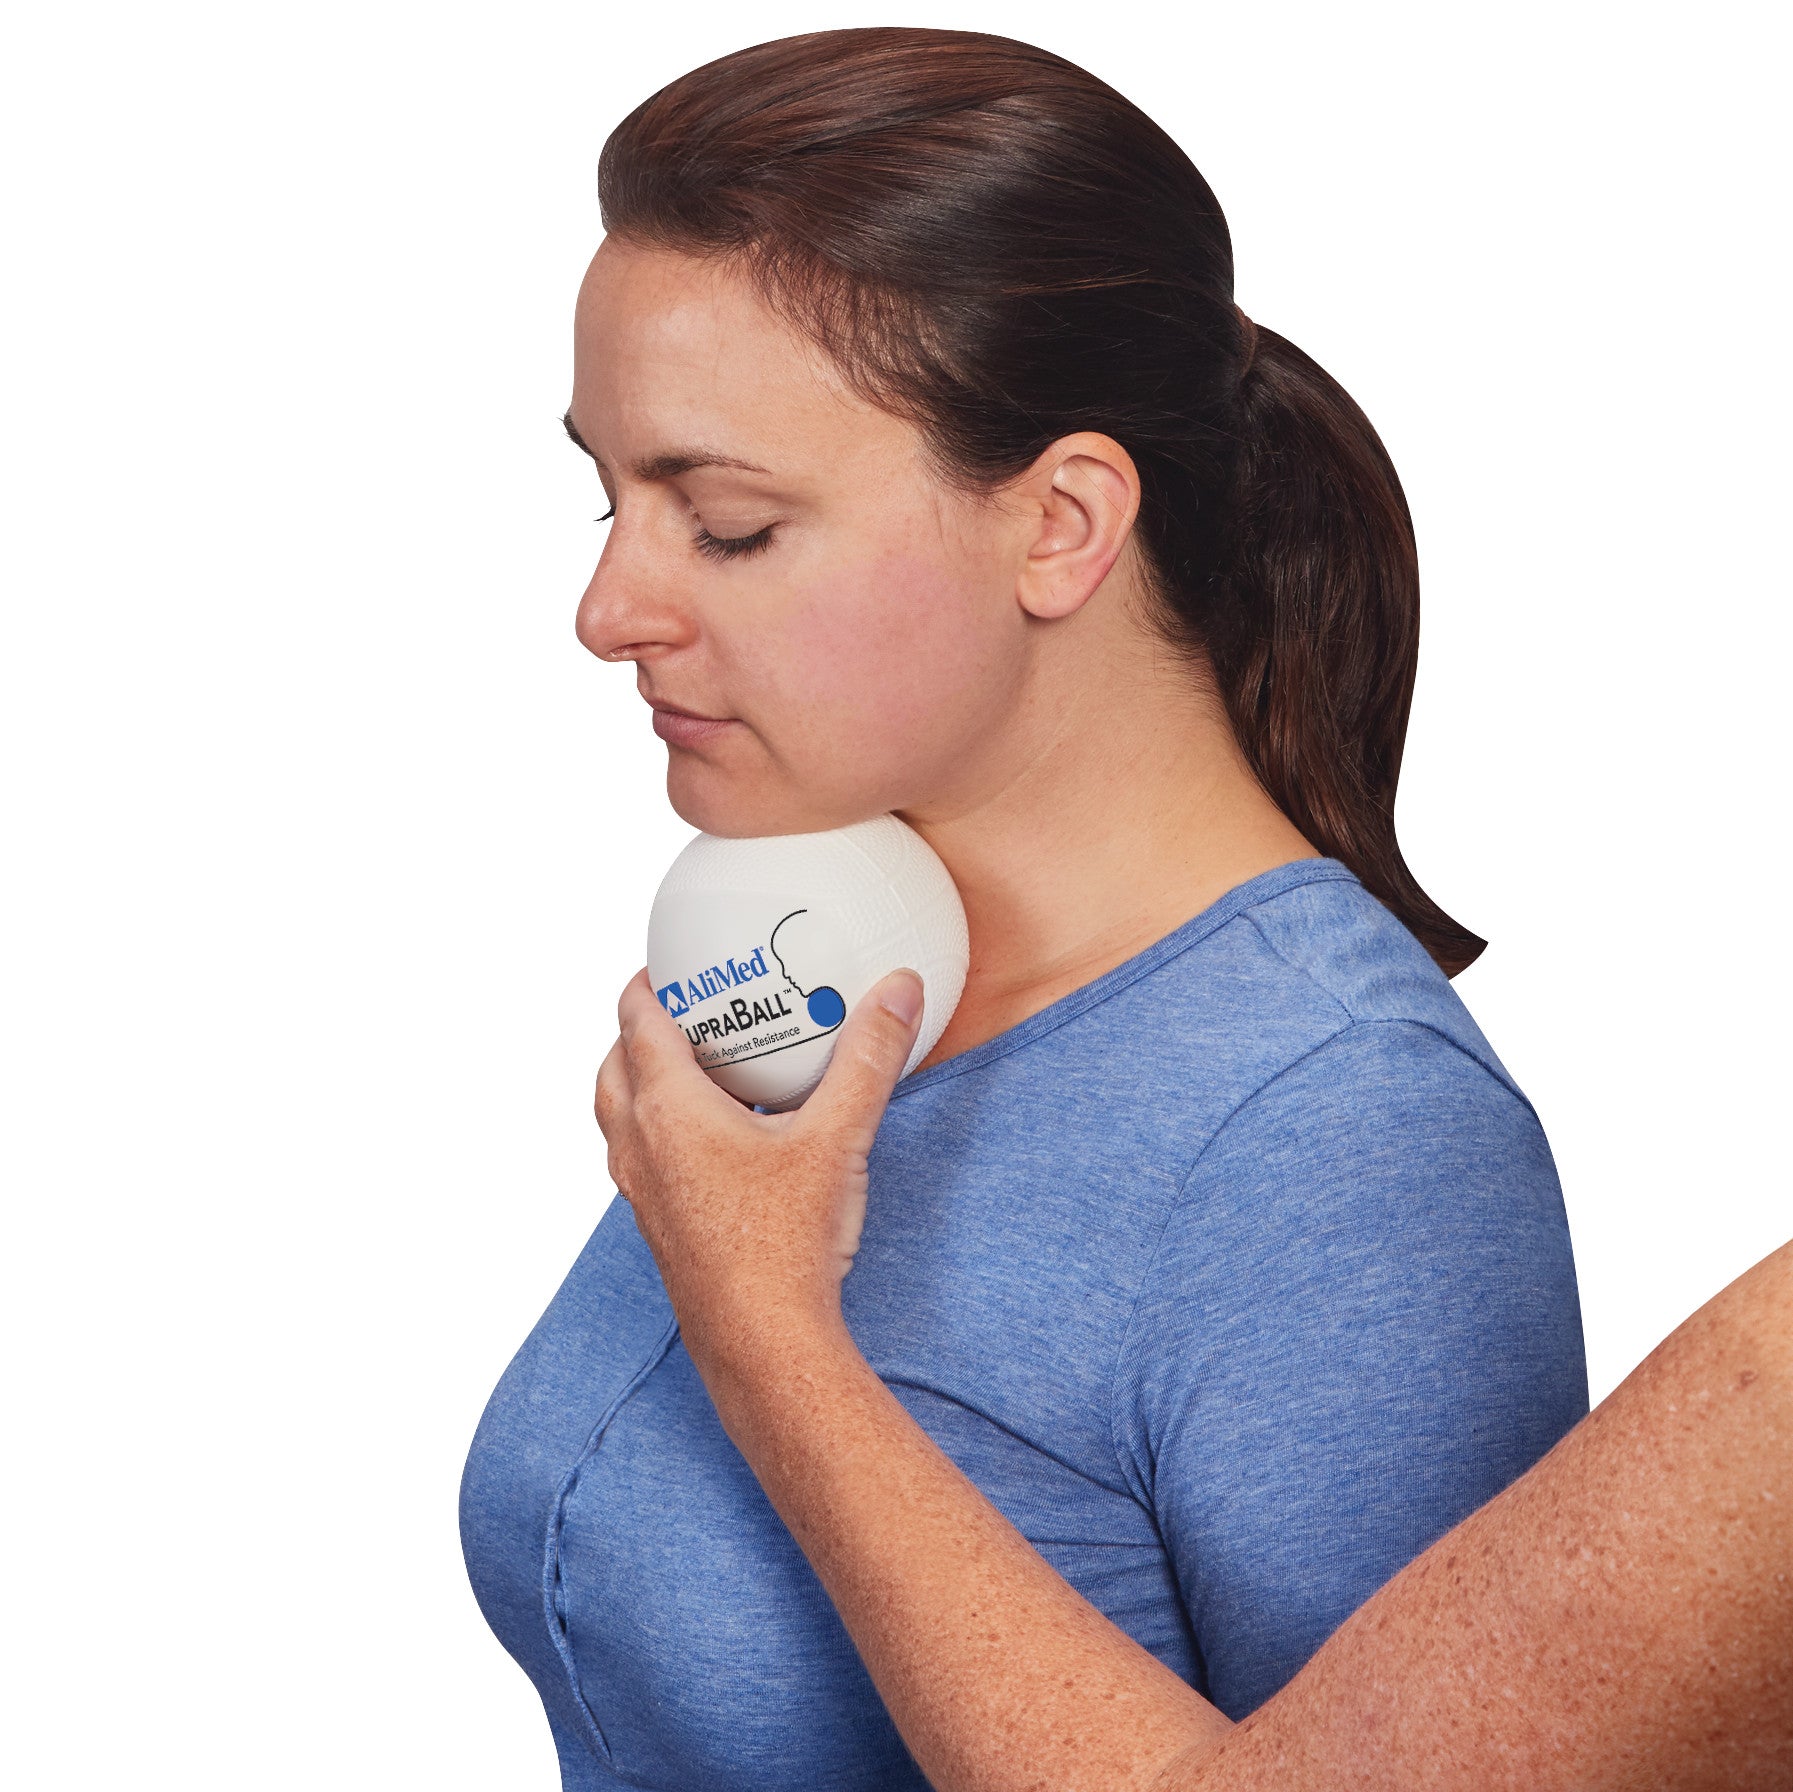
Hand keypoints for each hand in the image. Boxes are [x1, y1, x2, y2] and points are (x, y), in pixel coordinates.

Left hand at [594, 965, 924, 1379]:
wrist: (763, 1343)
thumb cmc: (785, 1245)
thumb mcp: (836, 1139)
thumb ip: (868, 1058)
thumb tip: (899, 991)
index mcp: (667, 1110)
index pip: (635, 1022)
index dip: (646, 984)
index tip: (669, 964)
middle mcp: (640, 1146)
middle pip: (614, 1067)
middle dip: (638, 1032)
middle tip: (686, 1012)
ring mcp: (642, 1191)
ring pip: (620, 1117)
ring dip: (642, 1084)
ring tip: (699, 1071)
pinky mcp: (659, 1227)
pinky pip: (642, 1159)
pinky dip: (660, 1132)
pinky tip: (719, 1143)